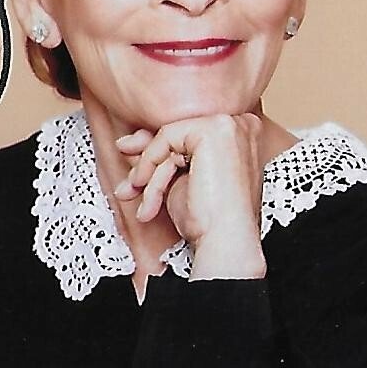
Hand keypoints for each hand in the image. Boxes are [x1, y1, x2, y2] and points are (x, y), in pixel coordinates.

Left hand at [114, 113, 266, 279]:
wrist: (225, 243)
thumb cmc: (209, 221)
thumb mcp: (178, 182)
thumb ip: (159, 157)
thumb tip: (125, 142)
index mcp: (240, 137)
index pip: (188, 135)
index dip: (158, 153)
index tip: (137, 175)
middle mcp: (240, 125)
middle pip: (177, 134)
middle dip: (146, 161)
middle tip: (129, 186)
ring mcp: (228, 125)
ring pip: (169, 139)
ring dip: (149, 174)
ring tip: (145, 203)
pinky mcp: (213, 130)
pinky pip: (166, 138)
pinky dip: (151, 165)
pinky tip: (148, 192)